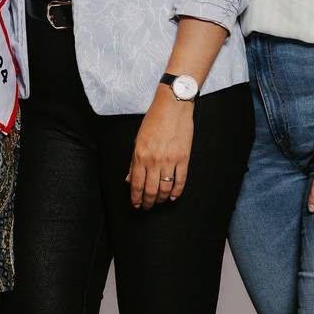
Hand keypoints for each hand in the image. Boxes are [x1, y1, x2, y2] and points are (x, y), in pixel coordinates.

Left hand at [126, 87, 192, 207]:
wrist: (173, 106)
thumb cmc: (153, 121)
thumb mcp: (138, 140)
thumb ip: (134, 162)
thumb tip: (129, 179)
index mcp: (140, 155)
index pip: (136, 184)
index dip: (136, 198)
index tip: (136, 204)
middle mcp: (154, 160)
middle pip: (150, 190)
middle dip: (148, 202)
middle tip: (147, 207)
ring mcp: (170, 160)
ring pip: (165, 188)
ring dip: (161, 198)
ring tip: (159, 201)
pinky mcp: (183, 158)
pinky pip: (181, 181)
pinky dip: (176, 192)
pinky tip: (172, 196)